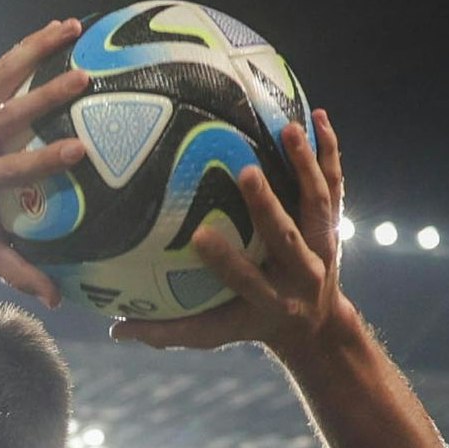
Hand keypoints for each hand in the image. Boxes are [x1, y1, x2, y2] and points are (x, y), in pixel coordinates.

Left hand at [0, 20, 92, 306]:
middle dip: (44, 96)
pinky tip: (58, 27)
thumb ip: (17, 271)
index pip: (12, 170)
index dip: (44, 161)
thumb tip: (57, 301)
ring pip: (1, 76)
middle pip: (8, 115)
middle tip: (83, 78)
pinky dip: (25, 46)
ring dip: (35, 49)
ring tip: (73, 27)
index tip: (79, 151)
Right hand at [113, 110, 356, 357]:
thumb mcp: (214, 332)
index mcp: (269, 301)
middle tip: (247, 171)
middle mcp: (300, 273)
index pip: (245, 279)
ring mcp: (322, 246)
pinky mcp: (332, 223)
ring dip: (305, 165)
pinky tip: (318, 115)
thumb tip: (115, 329)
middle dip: (268, 206)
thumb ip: (167, 331)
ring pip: (316, 203)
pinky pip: (333, 183)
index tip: (198, 236)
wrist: (316, 324)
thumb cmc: (251, 323)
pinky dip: (328, 150)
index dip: (224, 259)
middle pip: (286, 237)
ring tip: (288, 128)